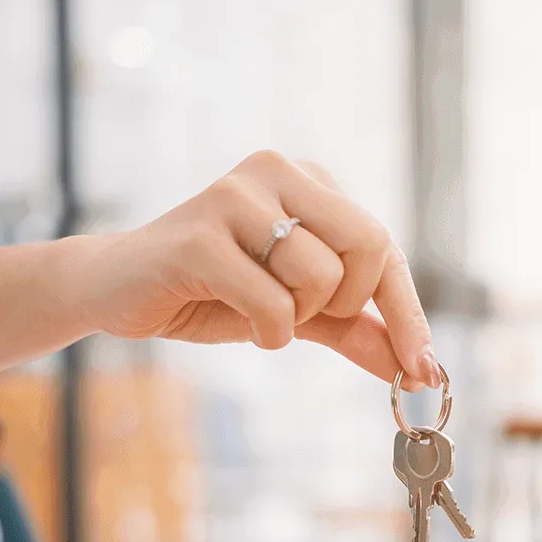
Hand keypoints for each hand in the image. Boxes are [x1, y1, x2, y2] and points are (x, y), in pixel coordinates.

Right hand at [69, 151, 438, 387]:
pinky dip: (266, 331)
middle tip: (304, 315)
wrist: (116, 290)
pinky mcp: (200, 236)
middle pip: (370, 245)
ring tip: (253, 306)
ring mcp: (236, 197)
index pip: (384, 245)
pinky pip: (272, 303)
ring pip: (320, 277)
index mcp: (308, 180)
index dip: (408, 313)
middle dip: (345, 302)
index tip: (426, 370)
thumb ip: (355, 329)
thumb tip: (416, 369)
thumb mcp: (297, 311)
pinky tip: (232, 315)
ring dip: (295, 319)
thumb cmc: (211, 292)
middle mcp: (278, 171)